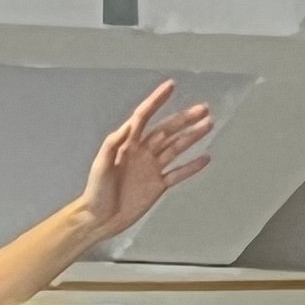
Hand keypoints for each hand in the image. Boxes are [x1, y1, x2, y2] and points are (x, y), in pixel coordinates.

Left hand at [75, 85, 212, 248]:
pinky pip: (178, 173)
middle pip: (167, 130)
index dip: (157, 100)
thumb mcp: (101, 165)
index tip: (170, 86)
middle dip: (184, 118)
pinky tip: (204, 158)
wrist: (100, 218)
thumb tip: (127, 126)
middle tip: (203, 108)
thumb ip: (113, 144)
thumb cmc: (96, 192)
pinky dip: (192, 167)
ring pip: (176, 148)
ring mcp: (152, 168)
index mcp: (127, 144)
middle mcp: (142, 152)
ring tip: (208, 124)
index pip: (144, 116)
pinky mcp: (158, 185)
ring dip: (192, 136)